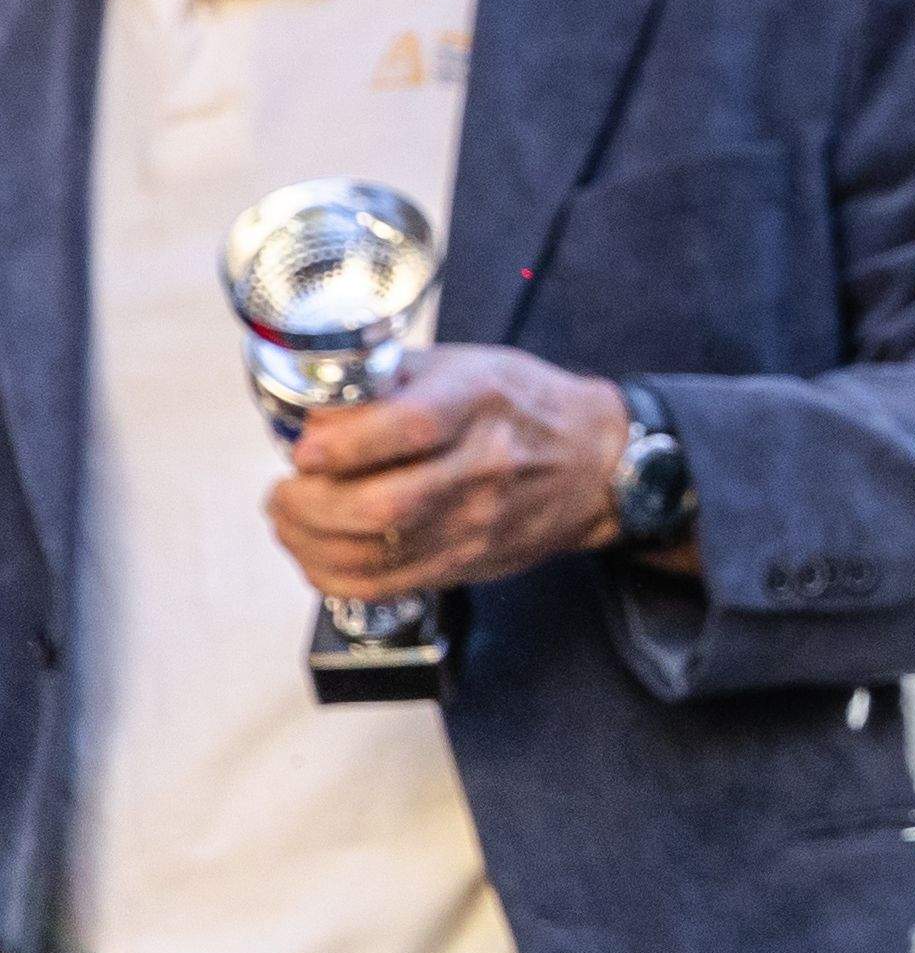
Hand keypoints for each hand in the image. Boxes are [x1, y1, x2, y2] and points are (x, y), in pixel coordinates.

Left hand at [266, 347, 629, 600]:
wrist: (593, 462)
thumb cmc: (524, 406)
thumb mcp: (463, 366)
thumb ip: (387, 383)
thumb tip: (314, 414)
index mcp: (480, 403)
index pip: (409, 427)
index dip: (341, 444)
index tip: (303, 449)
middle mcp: (482, 466)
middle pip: (381, 506)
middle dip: (307, 505)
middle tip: (284, 492)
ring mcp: (475, 523)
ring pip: (371, 555)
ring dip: (306, 543)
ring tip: (290, 520)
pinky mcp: (464, 562)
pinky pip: (381, 586)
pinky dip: (330, 576)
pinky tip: (315, 555)